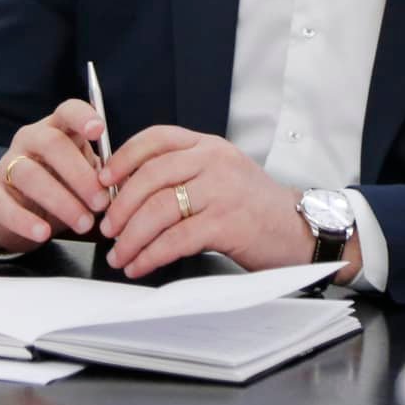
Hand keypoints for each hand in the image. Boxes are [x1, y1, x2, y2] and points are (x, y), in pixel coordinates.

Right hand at [0, 99, 111, 254]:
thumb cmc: (61, 185)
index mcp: (57, 129)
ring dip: (60, 201)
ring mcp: (8, 166)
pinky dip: (25, 221)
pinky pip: (5, 205)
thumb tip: (131, 184)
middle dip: (80, 175)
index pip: (68, 111)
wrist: (18, 211)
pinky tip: (43, 233)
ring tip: (83, 223)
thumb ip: (103, 176)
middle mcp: (30, 140)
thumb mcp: (83, 174)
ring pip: (29, 175)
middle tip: (101, 203)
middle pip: (52, 145)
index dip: (82, 117)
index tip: (98, 131)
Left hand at [98, 126, 361, 281]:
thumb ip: (184, 173)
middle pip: (151, 176)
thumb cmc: (256, 208)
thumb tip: (130, 190)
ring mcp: (222, 191)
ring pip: (159, 209)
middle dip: (121, 205)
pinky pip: (177, 238)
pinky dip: (152, 254)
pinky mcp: (227, 224)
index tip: (103, 179)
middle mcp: (214, 162)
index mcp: (208, 146)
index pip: (156, 139)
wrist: (301, 231)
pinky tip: (140, 264)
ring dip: (131, 236)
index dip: (123, 158)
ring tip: (119, 254)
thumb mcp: (222, 175)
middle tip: (106, 227)